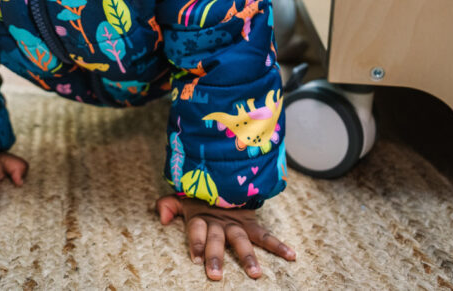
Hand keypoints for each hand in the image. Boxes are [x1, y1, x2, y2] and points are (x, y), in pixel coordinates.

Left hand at [156, 195, 294, 281]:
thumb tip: (160, 217)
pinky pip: (265, 235)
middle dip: (216, 256)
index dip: (195, 243)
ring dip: (248, 257)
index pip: (196, 230)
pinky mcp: (250, 223)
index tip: (195, 259)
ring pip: (241, 241)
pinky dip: (278, 245)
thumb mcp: (181, 197)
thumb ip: (168, 205)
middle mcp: (218, 222)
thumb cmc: (199, 195)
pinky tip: (291, 255)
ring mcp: (236, 224)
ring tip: (255, 274)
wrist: (222, 176)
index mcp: (200, 216)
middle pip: (216, 240)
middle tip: (215, 275)